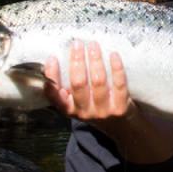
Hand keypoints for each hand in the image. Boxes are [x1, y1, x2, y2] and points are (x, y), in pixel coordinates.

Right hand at [43, 40, 172, 162]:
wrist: (121, 127)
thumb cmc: (95, 108)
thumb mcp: (77, 103)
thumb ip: (68, 89)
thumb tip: (57, 59)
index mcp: (69, 110)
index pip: (55, 94)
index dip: (52, 76)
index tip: (52, 58)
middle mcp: (84, 112)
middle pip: (78, 84)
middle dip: (77, 61)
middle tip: (77, 44)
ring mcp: (103, 111)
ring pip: (98, 82)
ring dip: (95, 60)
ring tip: (94, 45)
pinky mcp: (120, 108)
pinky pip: (119, 84)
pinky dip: (116, 68)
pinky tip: (113, 55)